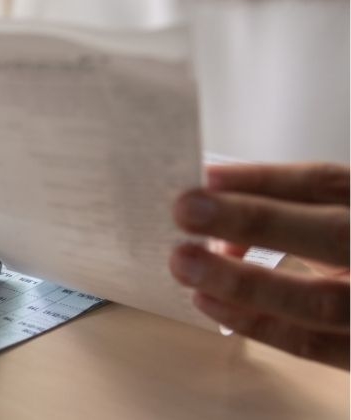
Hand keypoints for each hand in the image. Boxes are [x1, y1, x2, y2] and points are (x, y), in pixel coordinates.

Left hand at [169, 163, 348, 368]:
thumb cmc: (343, 252)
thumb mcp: (331, 219)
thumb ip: (286, 214)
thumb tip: (215, 219)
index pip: (328, 183)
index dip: (266, 179)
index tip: (206, 177)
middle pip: (332, 234)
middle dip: (254, 221)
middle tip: (186, 211)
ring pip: (321, 301)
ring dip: (243, 282)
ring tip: (185, 263)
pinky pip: (311, 344)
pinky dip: (256, 323)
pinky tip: (209, 301)